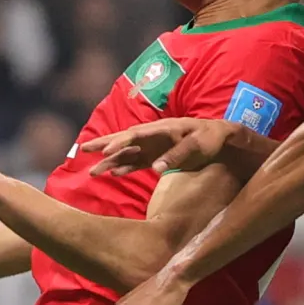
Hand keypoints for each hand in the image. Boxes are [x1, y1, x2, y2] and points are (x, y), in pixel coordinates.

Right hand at [80, 118, 237, 175]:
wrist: (220, 139)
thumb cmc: (209, 138)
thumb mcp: (197, 145)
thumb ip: (177, 155)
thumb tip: (156, 168)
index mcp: (161, 129)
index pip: (136, 135)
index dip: (120, 142)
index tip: (105, 150)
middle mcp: (153, 137)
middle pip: (124, 140)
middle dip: (103, 145)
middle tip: (83, 149)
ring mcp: (153, 147)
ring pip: (127, 153)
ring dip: (110, 161)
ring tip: (92, 170)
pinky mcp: (157, 157)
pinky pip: (137, 163)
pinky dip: (125, 168)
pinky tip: (113, 174)